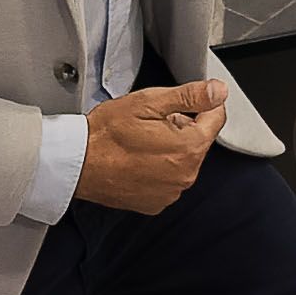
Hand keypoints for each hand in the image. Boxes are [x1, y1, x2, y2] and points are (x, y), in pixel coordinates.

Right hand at [79, 79, 227, 213]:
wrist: (77, 163)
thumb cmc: (106, 134)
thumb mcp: (148, 102)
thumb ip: (190, 95)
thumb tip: (218, 91)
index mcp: (189, 147)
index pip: (216, 118)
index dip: (201, 104)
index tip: (181, 103)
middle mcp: (186, 175)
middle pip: (198, 141)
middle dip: (181, 128)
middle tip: (150, 123)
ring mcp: (171, 192)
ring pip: (182, 161)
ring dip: (169, 150)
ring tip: (140, 142)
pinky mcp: (156, 203)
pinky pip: (167, 180)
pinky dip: (157, 170)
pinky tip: (136, 161)